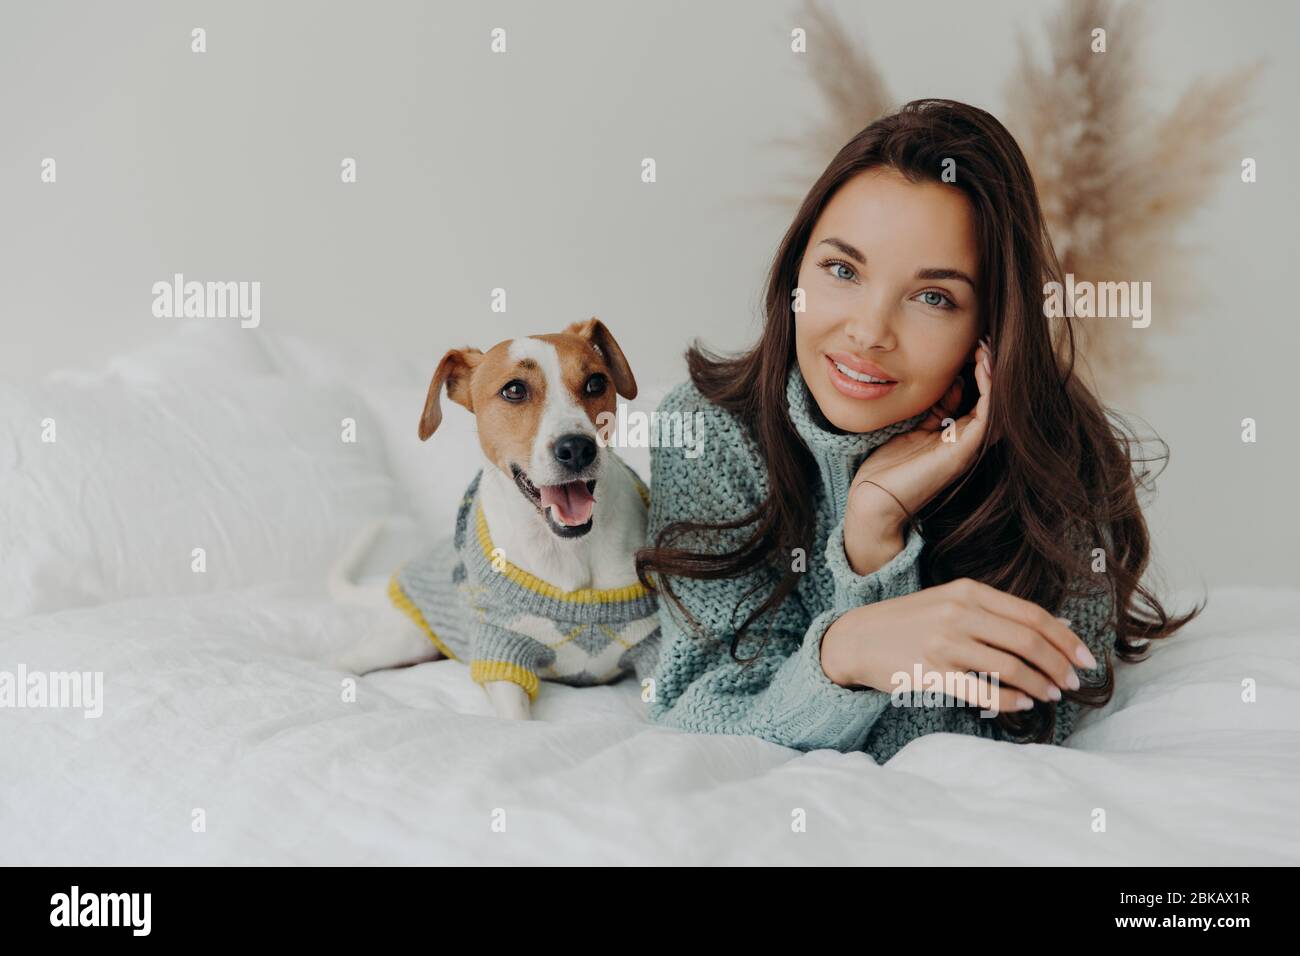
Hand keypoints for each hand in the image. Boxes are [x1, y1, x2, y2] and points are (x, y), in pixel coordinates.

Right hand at [821, 576, 1097, 712]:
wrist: (858, 638)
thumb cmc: (910, 622)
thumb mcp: (951, 603)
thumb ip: (996, 612)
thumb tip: (1055, 628)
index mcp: (967, 591)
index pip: (1030, 615)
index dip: (1065, 639)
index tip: (1086, 658)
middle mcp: (958, 613)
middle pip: (1026, 640)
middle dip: (1058, 664)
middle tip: (1072, 682)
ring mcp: (944, 643)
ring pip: (1009, 667)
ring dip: (1038, 685)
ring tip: (1051, 695)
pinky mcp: (931, 672)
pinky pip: (982, 691)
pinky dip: (1009, 701)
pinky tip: (1022, 706)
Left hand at [846, 337, 992, 540]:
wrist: (873, 502)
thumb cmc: (887, 469)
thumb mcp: (913, 428)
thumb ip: (932, 410)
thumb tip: (949, 383)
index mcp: (954, 437)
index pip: (977, 398)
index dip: (977, 372)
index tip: (972, 346)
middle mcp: (966, 442)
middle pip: (991, 401)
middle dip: (990, 370)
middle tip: (984, 342)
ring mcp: (966, 449)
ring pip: (994, 406)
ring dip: (993, 376)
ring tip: (986, 349)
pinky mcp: (961, 453)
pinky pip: (986, 416)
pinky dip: (988, 390)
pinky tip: (982, 368)